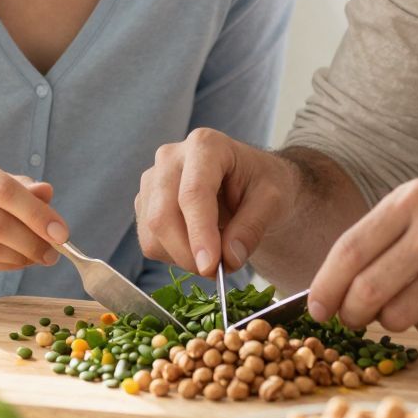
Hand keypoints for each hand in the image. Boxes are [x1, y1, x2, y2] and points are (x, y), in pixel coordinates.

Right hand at [0, 146, 67, 271]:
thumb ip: (19, 187)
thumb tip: (47, 194)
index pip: (3, 189)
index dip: (36, 213)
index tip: (61, 232)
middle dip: (33, 241)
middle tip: (55, 251)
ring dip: (21, 256)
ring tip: (39, 257)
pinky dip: (3, 265)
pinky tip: (17, 262)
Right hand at [137, 128, 299, 278]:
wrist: (249, 181)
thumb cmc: (261, 184)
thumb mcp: (272, 200)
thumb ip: (252, 227)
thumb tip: (229, 259)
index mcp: (205, 145)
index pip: (193, 193)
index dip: (200, 233)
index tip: (211, 266)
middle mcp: (170, 157)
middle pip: (162, 215)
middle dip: (188, 253)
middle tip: (217, 272)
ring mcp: (152, 179)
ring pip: (152, 232)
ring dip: (182, 258)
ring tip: (214, 256)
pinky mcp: (145, 202)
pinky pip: (149, 241)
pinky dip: (173, 256)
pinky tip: (197, 247)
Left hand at [308, 177, 417, 335]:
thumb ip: (383, 234)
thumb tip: (336, 284)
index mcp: (412, 200)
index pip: (350, 250)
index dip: (325, 286)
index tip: (316, 309)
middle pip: (367, 290)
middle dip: (352, 313)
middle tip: (353, 318)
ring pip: (398, 316)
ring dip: (393, 321)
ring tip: (410, 302)